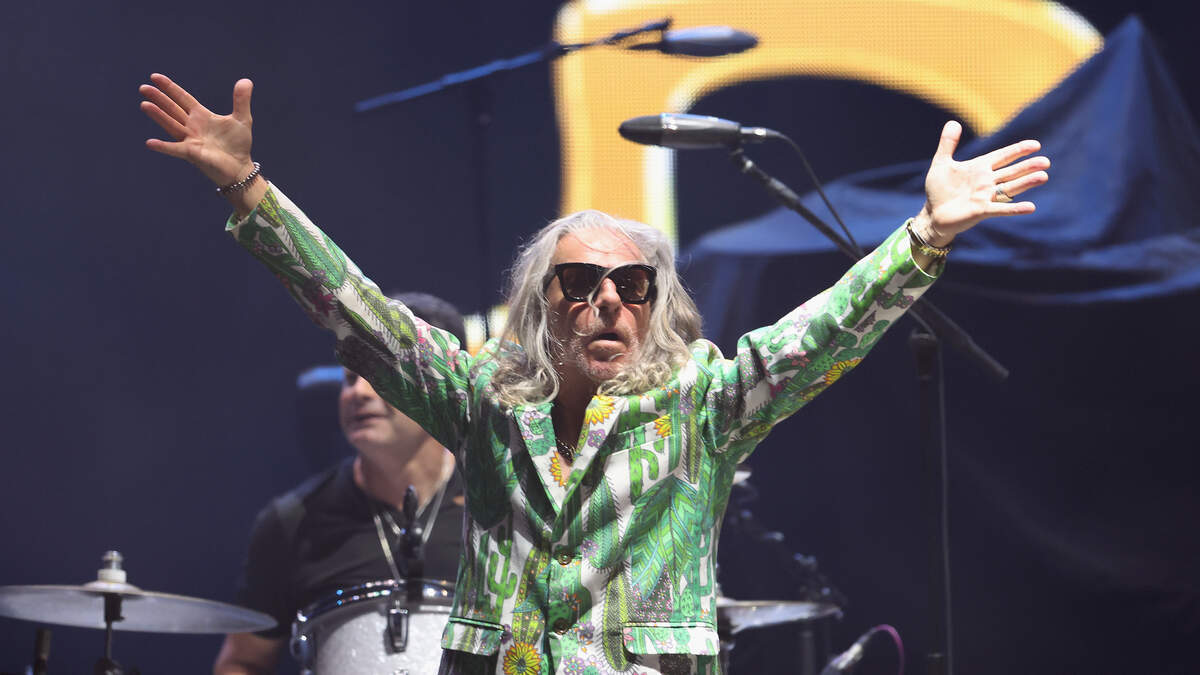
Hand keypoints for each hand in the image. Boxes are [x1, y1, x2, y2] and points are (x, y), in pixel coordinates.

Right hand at [140, 73, 254, 186]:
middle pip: (172, 109)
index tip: (155, 77)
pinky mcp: (192, 154)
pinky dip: (163, 146)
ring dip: (158, 115)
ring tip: (145, 104)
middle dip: (159, 99)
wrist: (240, 168)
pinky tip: (150, 142)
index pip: (182, 98)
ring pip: (171, 125)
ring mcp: (190, 140)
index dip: (170, 88)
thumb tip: (246, 80)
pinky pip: (175, 149)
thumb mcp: (242, 119)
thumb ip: (241, 100)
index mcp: (201, 116)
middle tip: (143, 88)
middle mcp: (192, 127)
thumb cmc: (238, 145)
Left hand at [913, 120, 1049, 245]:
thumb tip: (954, 122)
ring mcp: (985, 196)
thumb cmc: (939, 189)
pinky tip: (1031, 207)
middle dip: (1028, 166)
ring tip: (1043, 176)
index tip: (1035, 145)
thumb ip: (948, 144)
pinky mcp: (981, 211)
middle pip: (1011, 171)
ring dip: (1026, 182)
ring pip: (1010, 187)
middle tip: (1046, 162)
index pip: (1003, 156)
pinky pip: (1001, 209)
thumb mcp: (941, 163)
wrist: (933, 213)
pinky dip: (1015, 208)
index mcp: (980, 167)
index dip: (1018, 150)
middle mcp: (987, 181)